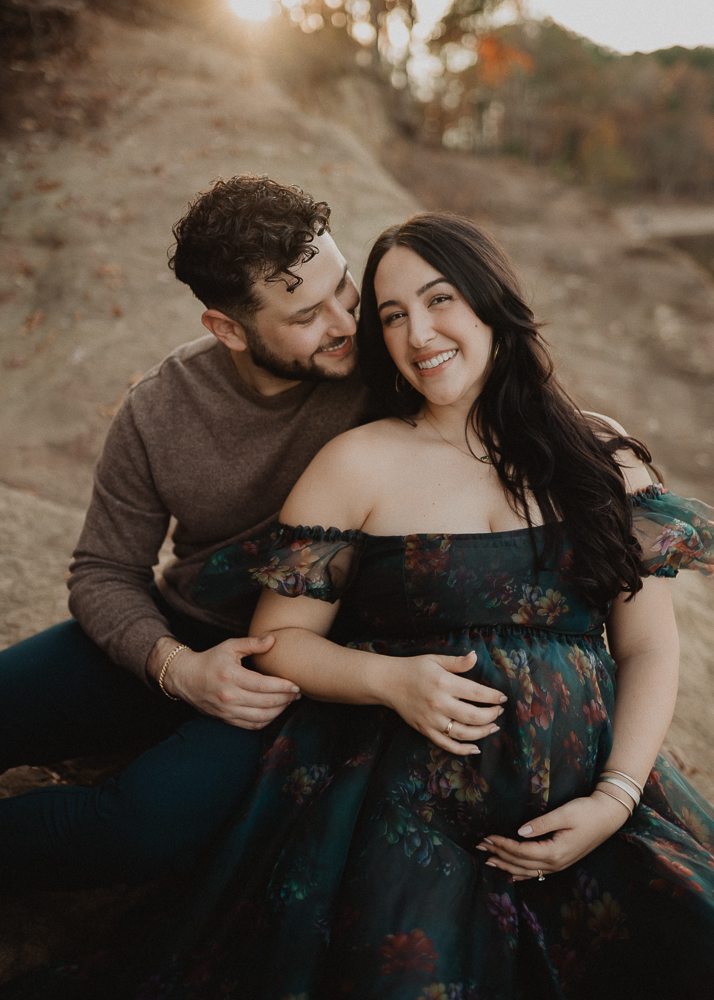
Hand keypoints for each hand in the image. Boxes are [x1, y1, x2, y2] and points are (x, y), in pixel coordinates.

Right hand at [154, 636, 300, 728]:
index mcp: (231, 676)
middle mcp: (229, 696)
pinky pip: (251, 726)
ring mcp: (227, 710)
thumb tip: (273, 640)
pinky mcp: (226, 719)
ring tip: (289, 702)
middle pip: (265, 703)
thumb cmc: (210, 659)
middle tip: (297, 694)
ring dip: (279, 712)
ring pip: (260, 717)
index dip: (282, 687)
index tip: (296, 685)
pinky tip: (275, 712)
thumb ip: (252, 643)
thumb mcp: (229, 646)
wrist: (186, 678)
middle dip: (285, 699)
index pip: (263, 685)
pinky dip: (266, 721)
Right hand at [384, 650, 506, 754]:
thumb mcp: (436, 660)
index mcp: (444, 683)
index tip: (503, 698)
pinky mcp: (425, 730)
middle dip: (491, 715)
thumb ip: (457, 662)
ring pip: (464, 733)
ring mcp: (432, 719)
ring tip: (493, 727)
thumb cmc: (414, 668)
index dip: (493, 697)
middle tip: (499, 712)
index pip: (476, 693)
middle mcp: (439, 703)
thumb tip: (476, 656)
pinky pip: (447, 744)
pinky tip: (476, 748)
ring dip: (483, 732)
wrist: (388, 682)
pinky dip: (463, 749)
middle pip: (473, 716)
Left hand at [475, 790, 628, 879]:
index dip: (502, 845)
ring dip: (507, 865)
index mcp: (555, 852)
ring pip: (527, 871)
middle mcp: (556, 863)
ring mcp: (559, 865)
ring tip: (489, 860)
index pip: (521, 851)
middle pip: (520, 863)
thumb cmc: (587, 812)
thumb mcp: (564, 814)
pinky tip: (511, 873)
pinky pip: (536, 872)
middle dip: (499, 854)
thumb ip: (541, 824)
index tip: (486, 837)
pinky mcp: (561, 861)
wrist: (608, 816)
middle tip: (480, 846)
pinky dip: (521, 873)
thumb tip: (520, 832)